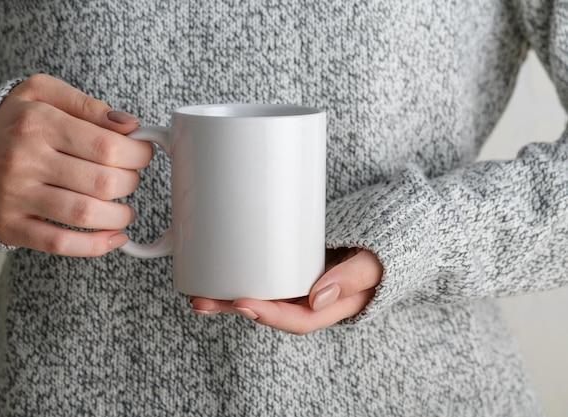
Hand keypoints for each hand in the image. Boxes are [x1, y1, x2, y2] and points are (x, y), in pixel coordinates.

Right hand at [0, 74, 153, 255]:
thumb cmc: (15, 123)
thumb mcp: (43, 94)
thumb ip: (88, 105)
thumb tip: (130, 125)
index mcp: (37, 123)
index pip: (107, 146)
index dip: (138, 154)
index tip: (142, 154)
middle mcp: (24, 160)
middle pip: (102, 182)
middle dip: (131, 183)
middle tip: (129, 178)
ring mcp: (15, 196)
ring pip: (85, 214)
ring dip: (119, 217)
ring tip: (124, 210)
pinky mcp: (10, 226)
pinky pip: (60, 244)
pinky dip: (95, 246)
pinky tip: (114, 237)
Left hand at [190, 247, 382, 334]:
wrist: (390, 235)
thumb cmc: (385, 248)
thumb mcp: (375, 262)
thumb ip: (352, 277)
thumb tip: (317, 297)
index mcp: (334, 305)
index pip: (298, 318)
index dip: (268, 315)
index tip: (241, 303)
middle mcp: (314, 299)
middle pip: (271, 311)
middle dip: (235, 308)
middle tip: (202, 301)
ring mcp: (303, 283)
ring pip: (265, 295)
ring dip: (231, 296)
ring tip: (199, 293)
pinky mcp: (295, 266)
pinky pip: (268, 278)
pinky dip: (245, 277)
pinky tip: (221, 274)